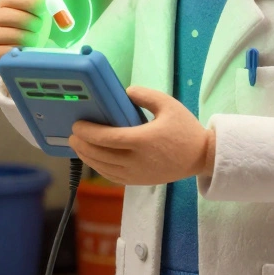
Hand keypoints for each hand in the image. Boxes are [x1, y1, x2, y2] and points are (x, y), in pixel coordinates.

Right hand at [0, 0, 51, 64]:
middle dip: (33, 23)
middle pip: (15, 17)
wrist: (27, 49)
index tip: (43, 10)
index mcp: (7, 2)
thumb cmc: (35, 27)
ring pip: (15, 36)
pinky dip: (22, 52)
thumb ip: (50, 9)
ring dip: (31, 39)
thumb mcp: (42, 14)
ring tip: (34, 41)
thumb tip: (60, 13)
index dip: (32, 4)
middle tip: (39, 28)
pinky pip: (10, 52)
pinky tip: (25, 50)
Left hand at [69, 86, 215, 185]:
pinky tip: (93, 159)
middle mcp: (138, 160)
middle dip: (82, 144)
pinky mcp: (139, 181)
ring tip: (77, 146)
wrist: (201, 157)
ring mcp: (137, 174)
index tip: (77, 125)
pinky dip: (99, 168)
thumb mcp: (168, 105)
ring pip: (104, 168)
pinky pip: (113, 177)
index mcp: (144, 140)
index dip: (88, 133)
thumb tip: (125, 92)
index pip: (108, 138)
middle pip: (101, 154)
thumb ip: (145, 95)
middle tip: (72, 134)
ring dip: (87, 157)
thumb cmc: (185, 129)